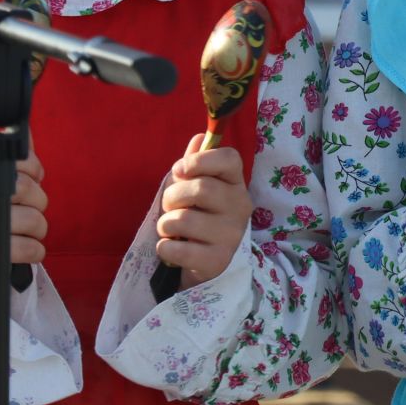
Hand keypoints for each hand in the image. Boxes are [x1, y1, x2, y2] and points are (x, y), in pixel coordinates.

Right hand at [0, 151, 47, 290]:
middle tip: (28, 209)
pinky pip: (32, 249)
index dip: (33, 171)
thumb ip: (15, 158)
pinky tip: (22, 248)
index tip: (31, 180)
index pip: (19, 160)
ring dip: (38, 229)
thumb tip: (25, 128)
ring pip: (34, 220)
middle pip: (27, 188)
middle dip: (38, 201)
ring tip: (23, 231)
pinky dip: (35, 251)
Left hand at [156, 135, 254, 288]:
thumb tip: (198, 138)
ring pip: (183, 219)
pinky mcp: (216, 261)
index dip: (200, 160)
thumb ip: (195, 164)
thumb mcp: (196, 189)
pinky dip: (164, 248)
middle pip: (200, 188)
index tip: (180, 170)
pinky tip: (173, 249)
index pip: (230, 158)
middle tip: (170, 206)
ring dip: (165, 224)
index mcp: (236, 184)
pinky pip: (175, 249)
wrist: (208, 266)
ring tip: (172, 230)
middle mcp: (241, 207)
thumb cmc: (199, 218)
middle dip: (172, 196)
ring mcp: (231, 236)